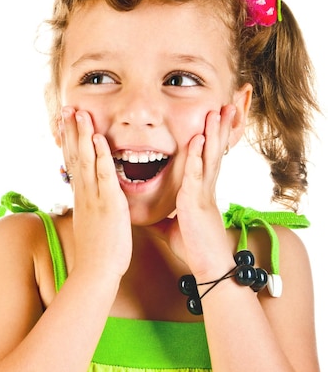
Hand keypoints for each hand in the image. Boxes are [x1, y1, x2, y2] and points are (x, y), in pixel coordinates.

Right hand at [61, 107, 132, 279]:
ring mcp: (95, 197)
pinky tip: (97, 139)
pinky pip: (104, 174)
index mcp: (82, 197)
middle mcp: (84, 193)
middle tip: (67, 109)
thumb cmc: (98, 251)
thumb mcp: (90, 224)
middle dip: (71, 131)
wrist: (96, 271)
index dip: (69, 142)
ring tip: (79, 113)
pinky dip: (100, 156)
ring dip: (82, 135)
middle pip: (74, 156)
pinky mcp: (109, 203)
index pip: (73, 163)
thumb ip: (90, 208)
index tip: (65, 124)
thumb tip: (88, 201)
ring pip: (86, 160)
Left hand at [151, 106, 235, 277]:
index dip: (209, 138)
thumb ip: (163, 216)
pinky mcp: (196, 201)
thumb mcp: (172, 226)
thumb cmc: (193, 246)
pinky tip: (198, 140)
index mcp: (199, 191)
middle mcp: (204, 187)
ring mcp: (203, 192)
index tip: (212, 119)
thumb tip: (149, 215)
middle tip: (223, 106)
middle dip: (217, 127)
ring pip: (209, 156)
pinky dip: (197, 156)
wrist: (208, 265)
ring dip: (212, 133)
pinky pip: (197, 174)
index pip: (204, 158)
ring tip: (216, 111)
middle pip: (212, 150)